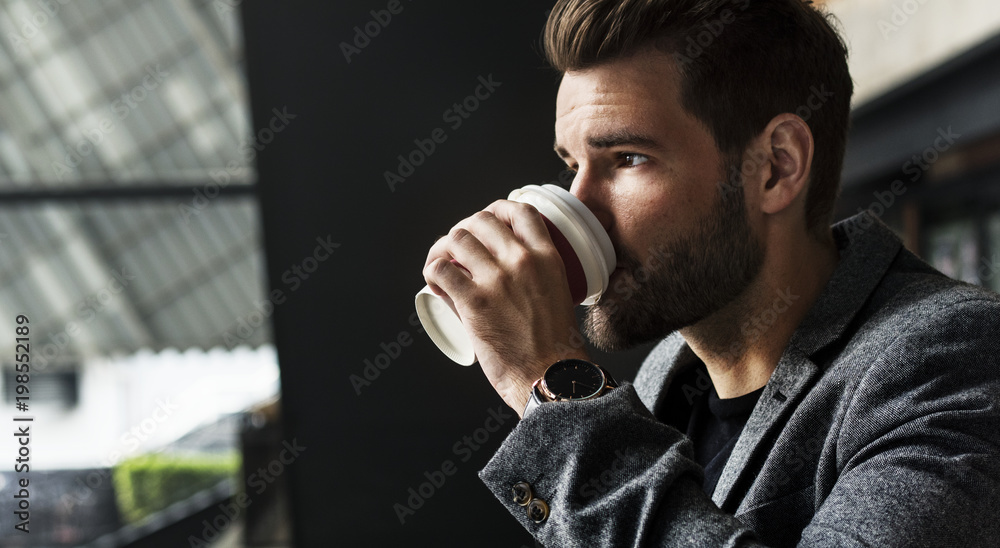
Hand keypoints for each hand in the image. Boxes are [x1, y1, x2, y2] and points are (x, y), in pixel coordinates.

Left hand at [422, 200, 590, 414]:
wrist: (551, 377)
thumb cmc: (556, 347)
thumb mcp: (557, 296)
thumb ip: (537, 278)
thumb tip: (508, 272)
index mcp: (547, 258)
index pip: (521, 211)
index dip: (498, 208)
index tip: (489, 220)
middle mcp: (521, 261)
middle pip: (481, 220)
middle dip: (465, 229)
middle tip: (460, 248)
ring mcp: (496, 280)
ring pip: (457, 238)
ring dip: (444, 247)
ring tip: (442, 263)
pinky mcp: (473, 301)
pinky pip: (440, 269)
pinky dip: (432, 270)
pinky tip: (434, 281)